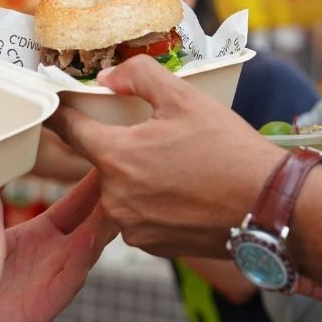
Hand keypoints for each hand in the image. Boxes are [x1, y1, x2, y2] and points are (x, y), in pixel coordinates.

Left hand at [0, 171, 116, 321]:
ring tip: (116, 202)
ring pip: (88, 249)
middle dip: (108, 199)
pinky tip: (90, 239)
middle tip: (126, 172)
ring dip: (104, 226)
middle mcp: (50, 256)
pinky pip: (67, 282)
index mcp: (37, 236)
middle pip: (92, 223)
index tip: (109, 158)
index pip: (75, 204)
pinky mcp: (42, 306)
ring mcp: (50, 280)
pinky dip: (80, 261)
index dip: (92, 183)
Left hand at [48, 55, 284, 258]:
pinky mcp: (151, 246)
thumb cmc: (228, 150)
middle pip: (101, 161)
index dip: (61, 113)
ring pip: (121, 189)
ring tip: (178, 164)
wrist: (267, 206)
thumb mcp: (185, 97)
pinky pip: (138, 215)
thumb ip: (139, 76)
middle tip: (154, 135)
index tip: (54, 105)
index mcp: (117, 157)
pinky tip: (183, 190)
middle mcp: (116, 198)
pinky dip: (153, 201)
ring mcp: (132, 227)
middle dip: (120, 145)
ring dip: (137, 175)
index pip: (70, 130)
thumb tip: (110, 77)